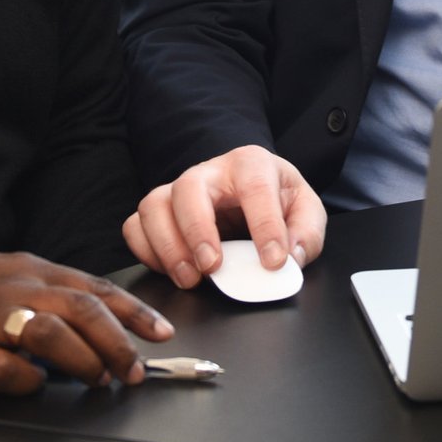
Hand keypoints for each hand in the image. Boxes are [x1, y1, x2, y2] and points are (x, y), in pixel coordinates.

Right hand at [0, 251, 172, 393]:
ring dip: (84, 362)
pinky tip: (33, 386)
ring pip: (53, 336)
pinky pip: (6, 371)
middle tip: (132, 371)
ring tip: (97, 380)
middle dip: (117, 344)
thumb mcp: (8, 272)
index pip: (96, 288)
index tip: (161, 332)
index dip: (134, 312)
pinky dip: (27, 382)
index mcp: (32, 269)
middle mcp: (17, 288)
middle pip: (83, 311)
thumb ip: (49, 292)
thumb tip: (96, 321)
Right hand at [123, 146, 327, 289]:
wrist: (253, 191)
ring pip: (154, 205)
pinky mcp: (160, 210)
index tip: (273, 261)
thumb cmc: (277, 199)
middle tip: (212, 267)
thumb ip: (306, 233)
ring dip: (167, 246)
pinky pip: (135, 225)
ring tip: (191, 277)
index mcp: (251, 164)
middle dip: (198, 230)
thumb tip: (292, 258)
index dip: (265, 226)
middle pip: (189, 187)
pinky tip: (169, 270)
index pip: (255, 187)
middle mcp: (210, 171)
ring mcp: (178, 189)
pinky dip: (146, 251)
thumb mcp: (305, 210)